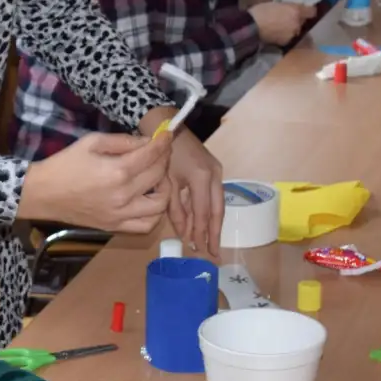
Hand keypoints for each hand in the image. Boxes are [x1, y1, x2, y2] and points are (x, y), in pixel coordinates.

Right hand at [21, 131, 171, 231]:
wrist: (43, 194)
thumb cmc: (65, 164)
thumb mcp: (92, 142)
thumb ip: (123, 141)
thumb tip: (147, 142)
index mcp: (117, 171)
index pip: (152, 155)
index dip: (163, 143)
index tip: (168, 135)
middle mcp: (124, 195)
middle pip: (159, 176)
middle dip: (164, 160)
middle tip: (160, 153)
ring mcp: (121, 214)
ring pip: (160, 204)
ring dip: (164, 189)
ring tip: (156, 179)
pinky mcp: (116, 226)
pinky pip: (146, 225)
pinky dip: (154, 213)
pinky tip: (149, 200)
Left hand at [165, 130, 223, 257]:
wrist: (167, 126)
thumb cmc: (162, 154)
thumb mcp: (165, 183)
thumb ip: (175, 209)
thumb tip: (184, 233)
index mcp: (200, 177)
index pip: (202, 212)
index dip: (200, 232)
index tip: (198, 249)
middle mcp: (214, 175)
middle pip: (217, 210)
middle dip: (215, 233)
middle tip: (214, 253)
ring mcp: (217, 171)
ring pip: (219, 204)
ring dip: (214, 224)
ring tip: (211, 243)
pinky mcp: (214, 169)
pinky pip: (214, 195)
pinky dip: (210, 211)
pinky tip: (204, 223)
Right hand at [249, 1, 314, 45]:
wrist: (247, 25)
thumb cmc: (258, 3)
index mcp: (296, 11)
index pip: (312, 11)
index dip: (308, 8)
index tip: (301, 5)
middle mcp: (297, 24)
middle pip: (302, 20)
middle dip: (297, 16)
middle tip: (285, 11)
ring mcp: (290, 35)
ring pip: (295, 28)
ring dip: (290, 25)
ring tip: (278, 21)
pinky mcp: (283, 43)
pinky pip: (288, 36)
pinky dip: (283, 33)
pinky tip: (274, 28)